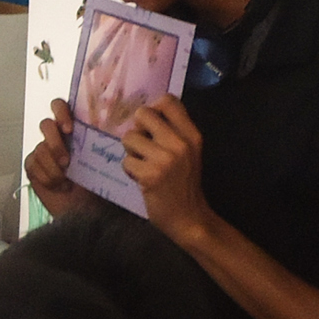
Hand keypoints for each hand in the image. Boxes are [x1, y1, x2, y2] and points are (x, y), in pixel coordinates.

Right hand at [25, 99, 98, 216]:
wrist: (81, 208)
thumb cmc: (94, 183)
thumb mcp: (100, 161)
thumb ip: (97, 144)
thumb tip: (109, 131)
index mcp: (72, 129)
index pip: (59, 107)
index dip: (60, 112)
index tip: (69, 129)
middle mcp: (55, 137)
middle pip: (45, 125)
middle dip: (55, 142)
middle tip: (66, 161)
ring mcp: (42, 151)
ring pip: (40, 149)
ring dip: (54, 167)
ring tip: (66, 180)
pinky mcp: (32, 165)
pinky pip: (33, 165)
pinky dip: (47, 177)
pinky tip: (58, 186)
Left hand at [121, 95, 216, 243]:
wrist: (189, 218)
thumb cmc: (184, 183)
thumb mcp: (189, 152)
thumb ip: (172, 131)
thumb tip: (143, 112)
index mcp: (192, 135)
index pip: (168, 101)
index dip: (153, 109)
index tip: (152, 127)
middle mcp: (180, 143)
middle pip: (143, 114)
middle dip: (137, 130)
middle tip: (144, 147)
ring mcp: (165, 159)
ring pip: (129, 138)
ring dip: (131, 153)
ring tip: (144, 165)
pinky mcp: (150, 175)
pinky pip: (126, 161)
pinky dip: (130, 171)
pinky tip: (142, 179)